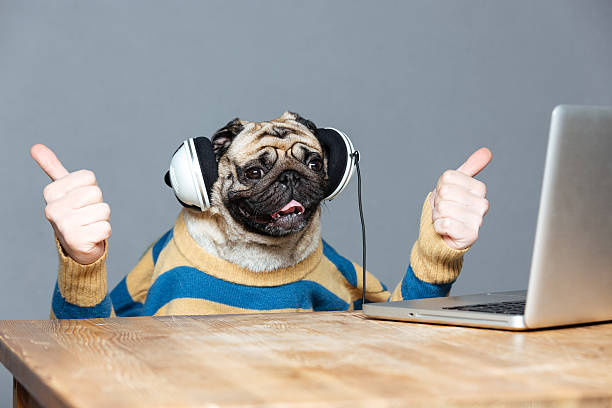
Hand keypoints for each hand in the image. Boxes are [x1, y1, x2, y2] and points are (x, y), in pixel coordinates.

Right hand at [31, 144, 110, 264]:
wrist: (76, 246)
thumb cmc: (74, 213)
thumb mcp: (64, 189)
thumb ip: (53, 168)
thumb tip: (35, 147)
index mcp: (51, 192)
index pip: (89, 177)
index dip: (91, 188)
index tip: (81, 200)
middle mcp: (53, 208)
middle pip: (96, 193)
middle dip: (97, 204)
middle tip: (86, 214)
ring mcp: (63, 225)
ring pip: (103, 210)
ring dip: (101, 219)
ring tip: (88, 225)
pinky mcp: (77, 240)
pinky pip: (106, 228)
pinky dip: (103, 232)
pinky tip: (90, 237)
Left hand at [430, 148, 491, 249]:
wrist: (443, 237)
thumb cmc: (448, 209)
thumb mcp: (455, 185)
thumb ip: (470, 168)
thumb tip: (487, 151)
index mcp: (478, 188)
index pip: (447, 178)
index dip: (440, 187)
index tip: (446, 197)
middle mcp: (482, 203)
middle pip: (444, 193)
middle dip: (438, 203)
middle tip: (444, 211)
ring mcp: (478, 220)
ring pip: (443, 208)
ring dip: (437, 216)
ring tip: (445, 220)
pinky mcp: (471, 235)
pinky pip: (445, 224)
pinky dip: (438, 227)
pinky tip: (446, 230)